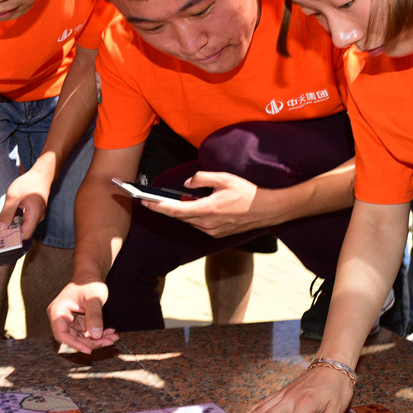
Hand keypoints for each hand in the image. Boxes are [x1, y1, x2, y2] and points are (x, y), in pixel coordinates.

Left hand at [0, 165, 52, 239]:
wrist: (41, 174)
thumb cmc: (28, 183)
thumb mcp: (13, 197)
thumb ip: (7, 213)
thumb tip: (0, 228)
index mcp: (35, 215)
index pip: (25, 235)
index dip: (13, 237)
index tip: (1, 235)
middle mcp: (38, 218)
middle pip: (24, 231)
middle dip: (11, 231)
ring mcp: (37, 215)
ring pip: (24, 225)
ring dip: (13, 224)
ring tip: (2, 220)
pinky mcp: (35, 212)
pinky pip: (25, 219)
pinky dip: (16, 218)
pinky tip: (9, 214)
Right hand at [47, 280, 117, 353]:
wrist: (91, 274)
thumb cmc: (89, 283)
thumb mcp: (93, 299)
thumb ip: (94, 317)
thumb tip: (96, 336)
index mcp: (57, 312)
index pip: (61, 334)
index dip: (74, 344)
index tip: (89, 350)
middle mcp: (60, 318)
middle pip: (73, 338)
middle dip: (92, 342)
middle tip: (110, 341)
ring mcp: (69, 320)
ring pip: (81, 337)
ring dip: (97, 339)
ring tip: (113, 337)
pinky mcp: (77, 322)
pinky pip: (86, 332)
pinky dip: (98, 333)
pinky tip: (110, 332)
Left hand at [144, 171, 268, 237]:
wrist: (267, 210)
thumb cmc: (247, 193)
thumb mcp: (224, 178)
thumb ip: (202, 178)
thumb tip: (187, 184)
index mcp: (208, 210)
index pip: (176, 210)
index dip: (158, 206)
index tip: (145, 202)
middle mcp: (208, 224)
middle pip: (180, 217)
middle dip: (165, 208)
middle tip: (151, 200)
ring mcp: (212, 231)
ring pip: (189, 221)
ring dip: (180, 212)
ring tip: (170, 202)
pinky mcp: (217, 233)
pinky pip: (198, 225)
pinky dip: (192, 216)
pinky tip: (191, 208)